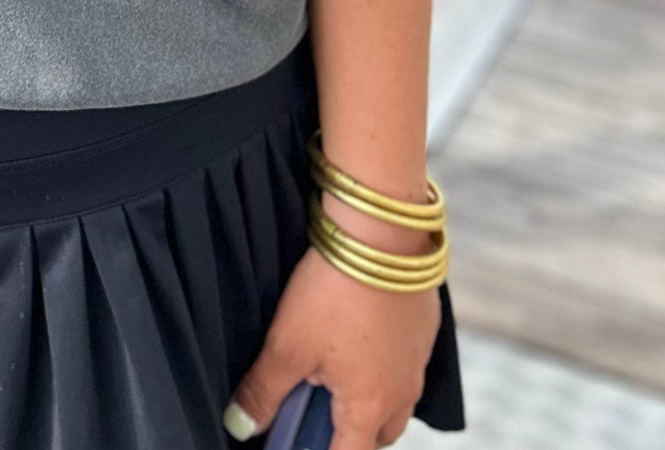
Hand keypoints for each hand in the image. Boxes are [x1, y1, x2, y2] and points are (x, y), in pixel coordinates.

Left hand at [223, 238, 440, 448]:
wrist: (381, 235)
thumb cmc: (333, 293)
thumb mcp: (288, 344)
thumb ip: (263, 391)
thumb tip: (241, 426)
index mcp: (370, 407)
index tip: (295, 441)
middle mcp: (403, 393)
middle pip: (376, 436)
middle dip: (347, 433)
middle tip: (310, 409)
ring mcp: (418, 362)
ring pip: (394, 402)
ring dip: (366, 399)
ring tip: (331, 370)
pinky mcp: (423, 330)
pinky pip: (405, 365)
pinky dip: (382, 365)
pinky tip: (357, 337)